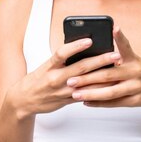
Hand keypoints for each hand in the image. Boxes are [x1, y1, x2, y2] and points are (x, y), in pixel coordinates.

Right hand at [6, 38, 121, 118]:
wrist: (23, 101)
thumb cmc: (36, 79)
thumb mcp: (45, 66)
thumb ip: (61, 60)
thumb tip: (81, 48)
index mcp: (49, 67)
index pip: (62, 53)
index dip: (76, 46)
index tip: (89, 40)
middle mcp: (55, 78)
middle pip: (80, 68)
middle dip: (100, 60)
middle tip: (115, 54)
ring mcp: (62, 91)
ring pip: (86, 83)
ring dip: (103, 76)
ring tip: (117, 69)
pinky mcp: (66, 101)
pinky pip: (85, 94)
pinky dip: (97, 89)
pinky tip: (109, 85)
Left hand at [66, 26, 140, 108]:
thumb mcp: (134, 59)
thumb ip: (117, 56)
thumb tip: (94, 52)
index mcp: (133, 59)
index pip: (125, 46)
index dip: (119, 37)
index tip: (113, 28)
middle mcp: (135, 71)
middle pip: (108, 74)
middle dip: (87, 78)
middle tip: (71, 80)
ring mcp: (135, 87)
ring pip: (110, 92)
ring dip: (91, 93)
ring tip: (75, 94)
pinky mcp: (135, 101)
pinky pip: (114, 103)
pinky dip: (99, 103)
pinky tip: (86, 102)